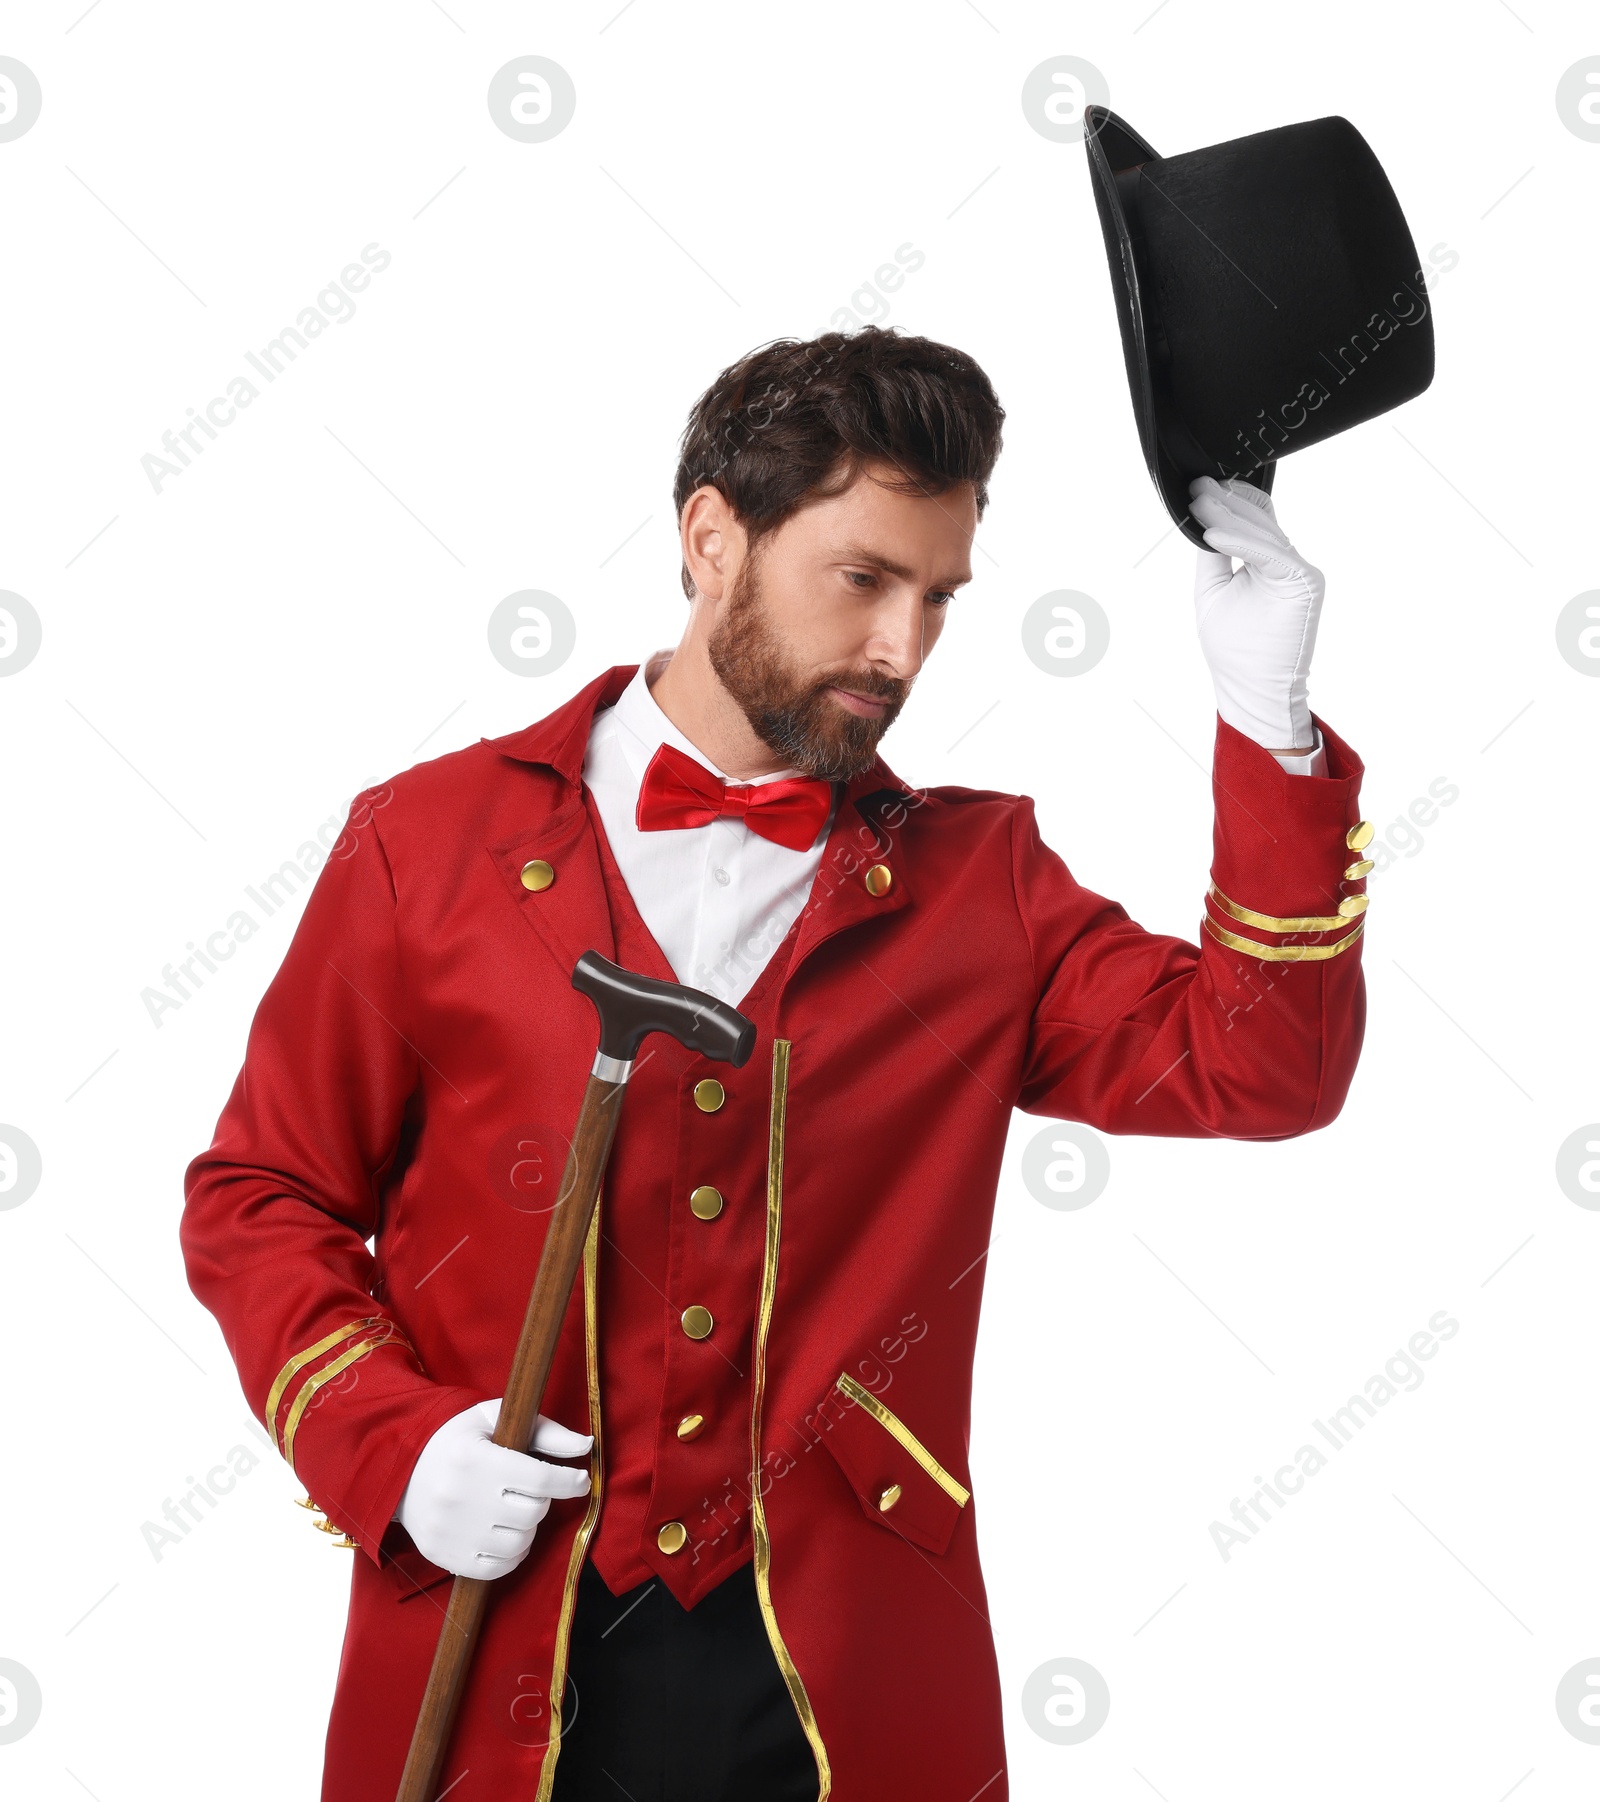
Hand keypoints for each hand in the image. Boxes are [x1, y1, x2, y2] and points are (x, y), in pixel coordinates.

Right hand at [395, 1398, 591, 1578]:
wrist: (400, 1471)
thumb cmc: (456, 1440)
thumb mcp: (494, 1419)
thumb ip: (545, 1431)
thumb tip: (586, 1446)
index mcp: (475, 1458)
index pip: (539, 1479)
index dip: (569, 1482)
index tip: (580, 1481)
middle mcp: (461, 1497)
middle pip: (533, 1513)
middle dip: (541, 1501)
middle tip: (530, 1490)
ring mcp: (451, 1532)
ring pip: (520, 1542)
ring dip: (528, 1528)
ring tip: (515, 1510)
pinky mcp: (445, 1556)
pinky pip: (498, 1568)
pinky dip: (512, 1554)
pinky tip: (504, 1534)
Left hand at [1188, 475, 1323, 753]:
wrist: (1253, 690)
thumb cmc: (1234, 649)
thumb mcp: (1213, 591)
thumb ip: (1213, 556)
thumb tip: (1203, 519)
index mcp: (1268, 563)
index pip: (1253, 519)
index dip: (1228, 500)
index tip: (1198, 487)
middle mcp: (1288, 563)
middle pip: (1258, 520)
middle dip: (1225, 501)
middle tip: (1197, 487)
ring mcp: (1299, 571)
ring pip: (1263, 532)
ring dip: (1228, 517)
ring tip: (1200, 505)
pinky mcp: (1305, 582)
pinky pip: (1269, 554)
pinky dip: (1240, 542)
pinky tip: (1213, 534)